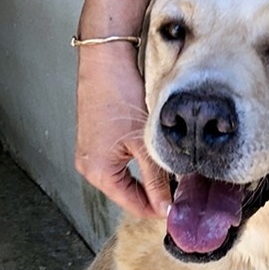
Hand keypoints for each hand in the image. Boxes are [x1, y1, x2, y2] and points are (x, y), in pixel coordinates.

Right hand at [74, 42, 170, 218]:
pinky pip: (117, 165)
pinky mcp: (93, 143)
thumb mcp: (144, 144)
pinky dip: (135, 166)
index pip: (133, 205)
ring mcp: (88, 155)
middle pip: (127, 194)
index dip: (158, 209)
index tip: (180, 209)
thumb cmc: (119, 94)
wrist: (104, 60)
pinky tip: (152, 160)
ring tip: (170, 177)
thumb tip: (166, 207)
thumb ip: (156, 180)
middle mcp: (88, 168)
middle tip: (180, 193)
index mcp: (98, 172)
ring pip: (123, 180)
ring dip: (145, 180)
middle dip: (152, 195)